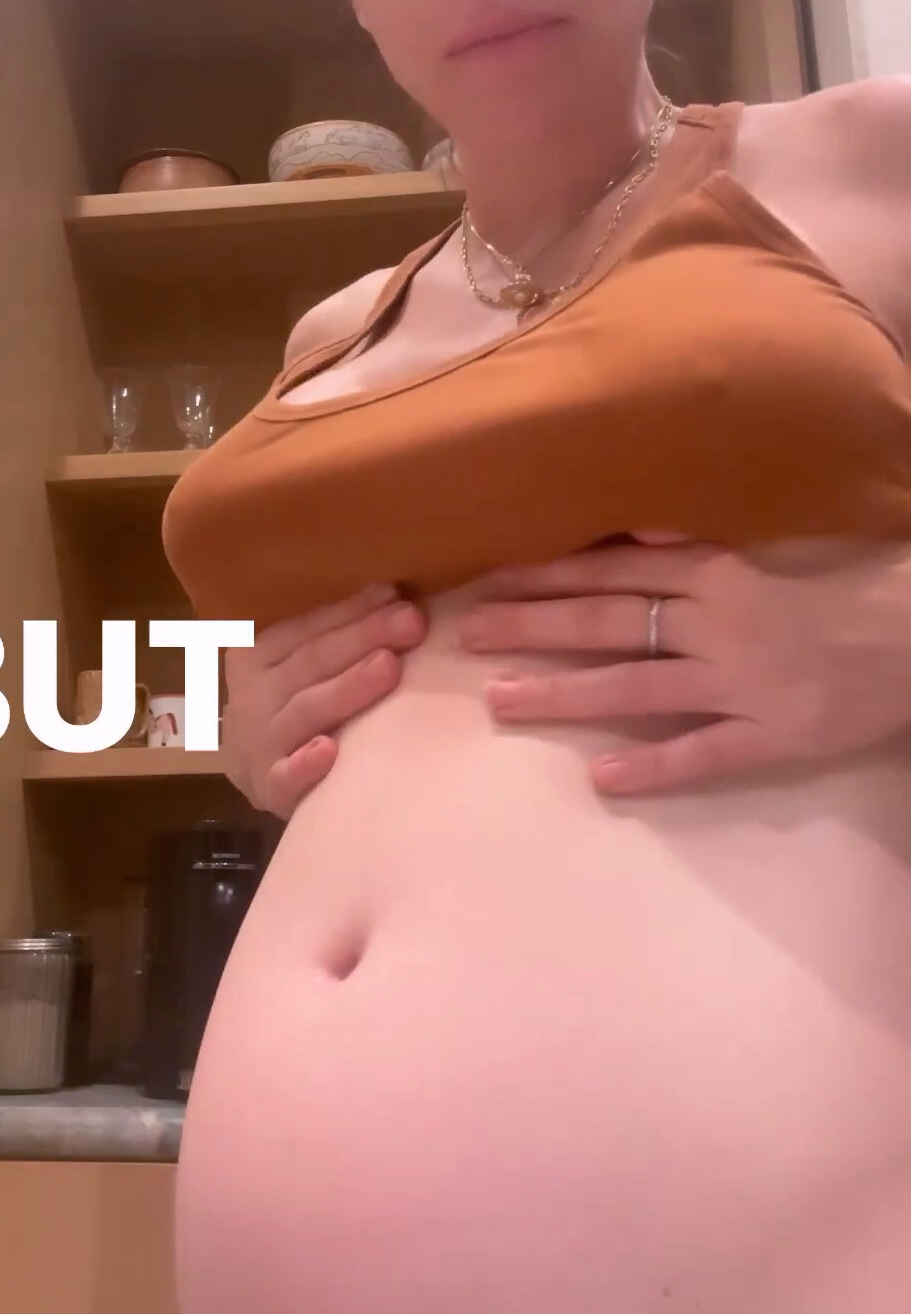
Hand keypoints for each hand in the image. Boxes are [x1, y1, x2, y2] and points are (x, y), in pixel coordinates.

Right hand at [221, 582, 426, 818]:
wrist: (259, 774)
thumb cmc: (293, 708)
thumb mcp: (299, 668)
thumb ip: (333, 636)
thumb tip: (395, 594)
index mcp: (256, 655)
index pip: (306, 628)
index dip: (352, 610)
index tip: (397, 594)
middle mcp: (252, 695)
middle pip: (311, 662)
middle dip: (363, 637)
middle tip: (410, 622)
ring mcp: (257, 743)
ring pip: (305, 711)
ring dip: (347, 689)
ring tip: (389, 667)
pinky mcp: (269, 787)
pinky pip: (285, 777)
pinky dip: (305, 765)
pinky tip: (330, 752)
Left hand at [457, 533, 910, 793]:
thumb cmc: (844, 587)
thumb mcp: (767, 551)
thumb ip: (696, 546)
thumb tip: (634, 533)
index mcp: (716, 572)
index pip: (612, 571)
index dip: (547, 575)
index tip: (489, 578)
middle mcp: (716, 624)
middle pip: (607, 623)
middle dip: (533, 627)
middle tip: (469, 633)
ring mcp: (740, 684)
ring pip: (635, 688)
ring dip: (564, 694)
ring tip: (501, 702)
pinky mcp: (770, 736)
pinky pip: (702, 754)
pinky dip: (652, 768)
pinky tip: (601, 780)